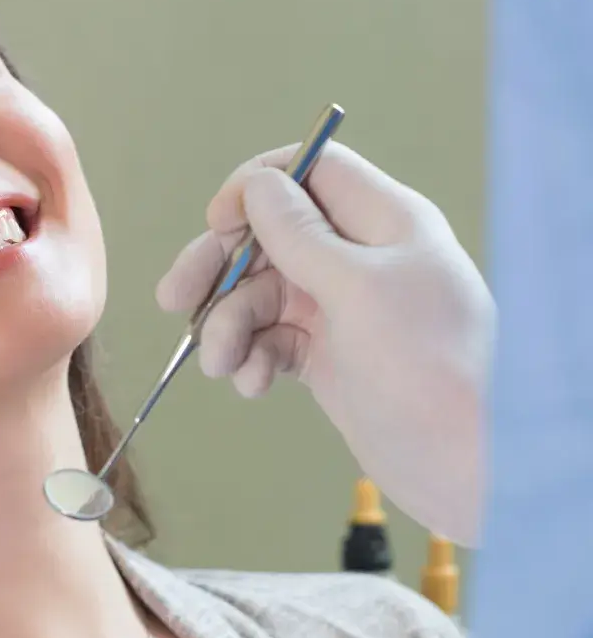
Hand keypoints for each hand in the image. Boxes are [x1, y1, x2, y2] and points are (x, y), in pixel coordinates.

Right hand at [155, 142, 493, 545]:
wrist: (463, 467)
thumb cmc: (428, 368)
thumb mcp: (359, 290)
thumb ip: (300, 235)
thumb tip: (256, 186)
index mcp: (383, 222)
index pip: (310, 171)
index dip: (257, 187)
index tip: (217, 221)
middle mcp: (359, 257)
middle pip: (268, 236)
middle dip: (220, 268)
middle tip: (175, 299)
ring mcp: (341, 308)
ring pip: (260, 295)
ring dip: (229, 326)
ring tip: (222, 366)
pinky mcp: (327, 354)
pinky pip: (270, 339)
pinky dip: (252, 358)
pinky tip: (253, 384)